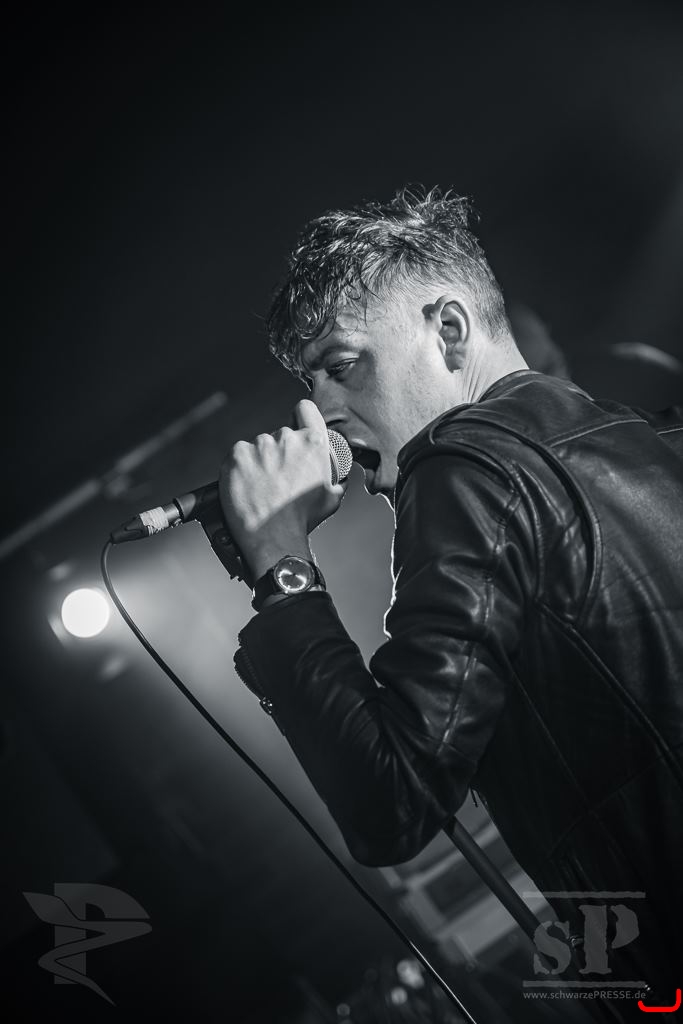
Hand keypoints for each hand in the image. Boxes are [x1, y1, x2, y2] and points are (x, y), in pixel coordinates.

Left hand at [219, 399, 346, 578]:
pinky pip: (239, 455)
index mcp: (313, 442)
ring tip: (261, 487)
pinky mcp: (236, 455)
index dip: (300, 417)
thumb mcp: (332, 497)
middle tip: (278, 477)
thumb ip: (335, 479)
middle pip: (280, 435)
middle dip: (279, 452)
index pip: (305, 410)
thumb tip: (339, 478)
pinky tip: (247, 486)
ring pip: (258, 447)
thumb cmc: (303, 519)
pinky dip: (241, 468)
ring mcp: (259, 446)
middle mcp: (286, 438)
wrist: (274, 537)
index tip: (295, 428)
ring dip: (259, 461)